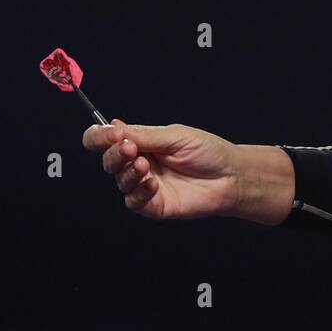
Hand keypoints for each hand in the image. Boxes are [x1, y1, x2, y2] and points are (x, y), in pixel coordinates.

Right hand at [82, 119, 240, 220]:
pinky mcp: (153, 204)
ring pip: (120, 181)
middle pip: (109, 160)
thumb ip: (143, 135)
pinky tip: (152, 184)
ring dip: (128, 172)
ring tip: (145, 165)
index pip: (106, 139)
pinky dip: (139, 191)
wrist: (231, 176)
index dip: (100, 136)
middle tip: (130, 148)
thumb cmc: (208, 152)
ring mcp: (145, 184)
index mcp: (141, 142)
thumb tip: (112, 126)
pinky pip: (134, 201)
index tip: (110, 134)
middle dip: (115, 154)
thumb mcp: (174, 136)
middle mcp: (139, 163)